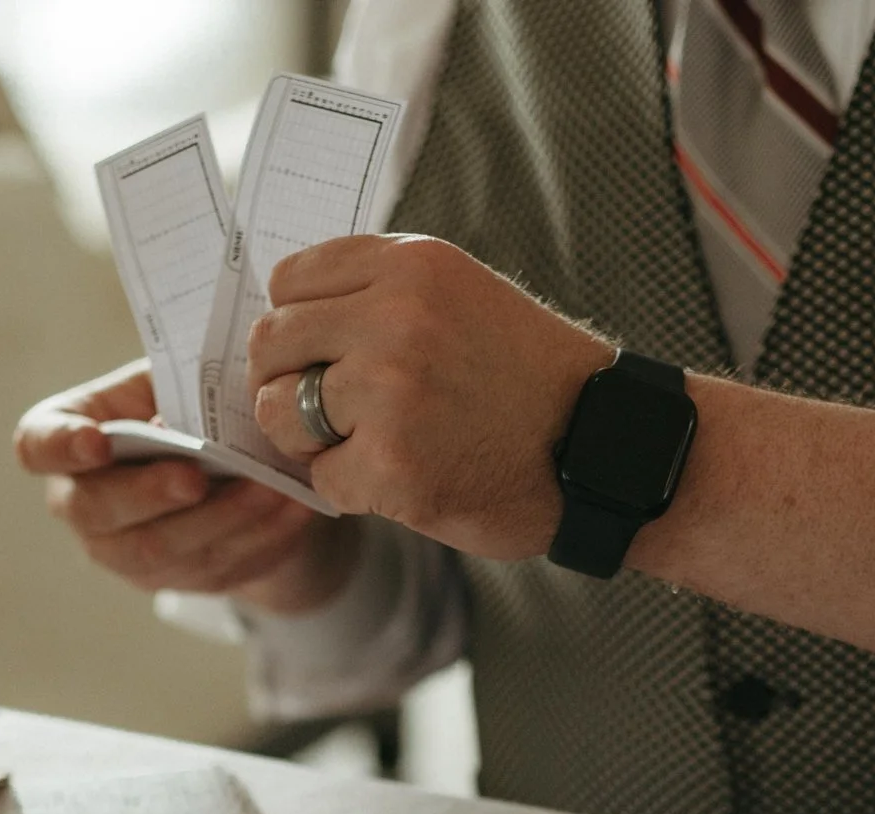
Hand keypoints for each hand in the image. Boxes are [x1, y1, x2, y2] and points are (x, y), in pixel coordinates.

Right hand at [12, 360, 353, 612]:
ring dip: (218, 518)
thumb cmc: (193, 406)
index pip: (37, 445)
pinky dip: (258, 536)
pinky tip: (292, 508)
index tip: (97, 442)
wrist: (232, 469)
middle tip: (197, 477)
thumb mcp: (179, 378)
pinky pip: (212, 566)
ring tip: (268, 488)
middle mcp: (81, 503)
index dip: (60, 446)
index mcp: (66, 436)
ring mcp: (123, 552)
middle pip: (96, 510)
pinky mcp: (176, 580)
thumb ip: (180, 383)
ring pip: (159, 549)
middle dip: (149, 494)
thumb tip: (206, 399)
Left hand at [247, 235, 613, 560]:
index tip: (318, 353)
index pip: (290, 280)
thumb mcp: (462, 297)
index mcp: (411, 266)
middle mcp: (395, 316)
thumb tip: (286, 318)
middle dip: (283, 382)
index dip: (294, 323)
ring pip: (279, 412)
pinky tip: (402, 479)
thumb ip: (380, 295)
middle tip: (326, 410)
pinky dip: (351, 488)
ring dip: (309, 439)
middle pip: (271, 343)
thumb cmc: (528, 380)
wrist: (603, 449)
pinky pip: (320, 477)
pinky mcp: (391, 464)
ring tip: (364, 443)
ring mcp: (391, 391)